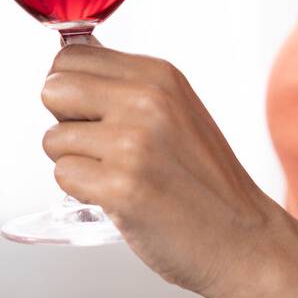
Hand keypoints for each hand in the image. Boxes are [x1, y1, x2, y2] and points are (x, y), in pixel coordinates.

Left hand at [40, 40, 286, 297]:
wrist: (245, 240)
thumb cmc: (206, 183)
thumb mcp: (176, 110)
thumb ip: (127, 87)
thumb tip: (66, 69)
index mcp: (158, 75)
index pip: (71, 57)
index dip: (70, 91)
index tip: (92, 115)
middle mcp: (146, 100)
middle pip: (53, 89)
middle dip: (64, 122)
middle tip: (99, 148)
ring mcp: (134, 143)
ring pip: (53, 139)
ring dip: (74, 163)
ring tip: (117, 176)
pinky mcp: (122, 187)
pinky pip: (62, 176)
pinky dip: (82, 192)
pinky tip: (118, 198)